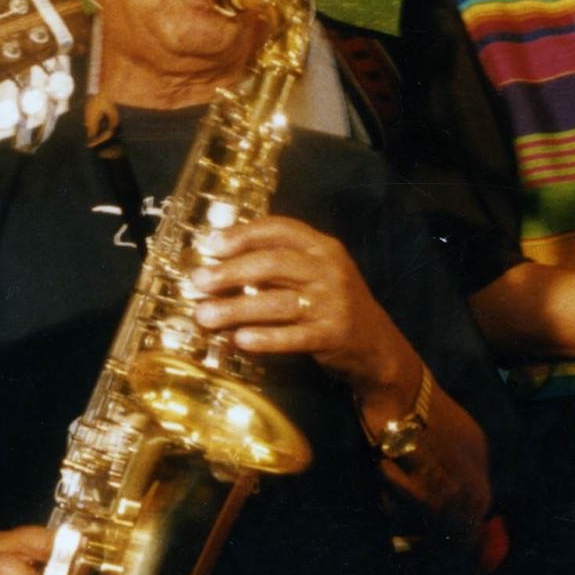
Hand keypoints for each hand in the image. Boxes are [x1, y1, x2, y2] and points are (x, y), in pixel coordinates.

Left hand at [183, 215, 400, 386]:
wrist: (376, 345)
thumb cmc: (332, 304)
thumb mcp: (316, 273)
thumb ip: (279, 263)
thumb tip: (220, 261)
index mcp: (323, 248)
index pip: (280, 229)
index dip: (243, 234)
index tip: (211, 243)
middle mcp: (329, 270)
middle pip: (273, 263)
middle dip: (230, 271)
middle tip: (198, 281)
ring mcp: (332, 303)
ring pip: (276, 302)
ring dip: (236, 309)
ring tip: (204, 315)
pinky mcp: (332, 335)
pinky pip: (292, 336)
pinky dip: (264, 339)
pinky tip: (238, 340)